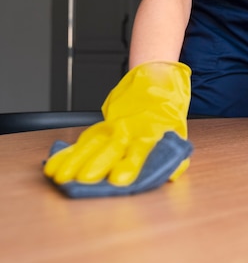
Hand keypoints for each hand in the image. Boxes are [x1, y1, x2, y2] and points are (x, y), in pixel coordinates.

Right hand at [43, 61, 191, 186]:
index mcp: (150, 133)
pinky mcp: (97, 128)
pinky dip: (66, 155)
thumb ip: (176, 157)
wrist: (153, 83)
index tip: (119, 179)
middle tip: (85, 178)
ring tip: (60, 177)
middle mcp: (127, 130)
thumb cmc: (166, 114)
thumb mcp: (178, 134)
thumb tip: (173, 174)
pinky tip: (53, 167)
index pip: (140, 150)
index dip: (130, 164)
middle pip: (110, 148)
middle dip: (97, 163)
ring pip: (90, 144)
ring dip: (74, 161)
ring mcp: (110, 128)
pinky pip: (80, 142)